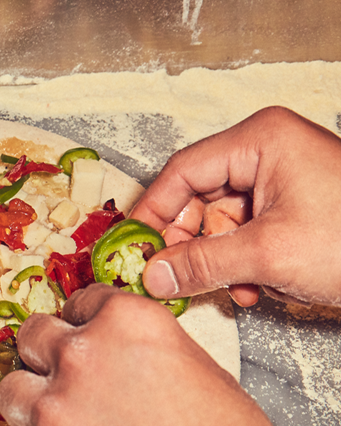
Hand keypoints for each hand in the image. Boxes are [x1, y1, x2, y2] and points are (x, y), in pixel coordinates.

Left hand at [0, 285, 306, 425]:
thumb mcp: (206, 377)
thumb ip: (151, 358)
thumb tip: (129, 365)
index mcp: (128, 324)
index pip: (83, 302)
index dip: (85, 324)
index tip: (86, 339)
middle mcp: (81, 357)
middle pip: (33, 337)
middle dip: (45, 356)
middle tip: (62, 380)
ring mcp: (54, 411)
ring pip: (12, 392)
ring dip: (32, 406)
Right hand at [129, 106, 340, 307]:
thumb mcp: (268, 254)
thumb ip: (200, 263)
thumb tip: (152, 276)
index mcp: (261, 139)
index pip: (181, 172)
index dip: (152, 214)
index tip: (132, 250)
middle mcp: (269, 151)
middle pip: (197, 198)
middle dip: (191, 245)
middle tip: (176, 279)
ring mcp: (282, 179)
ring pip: (219, 222)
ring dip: (218, 261)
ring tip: (235, 286)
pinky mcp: (293, 207)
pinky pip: (244, 233)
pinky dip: (240, 263)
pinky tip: (255, 285)